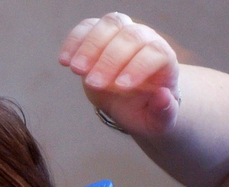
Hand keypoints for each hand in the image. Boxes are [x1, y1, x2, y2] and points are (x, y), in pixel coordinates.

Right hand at [59, 13, 180, 135]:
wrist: (130, 101)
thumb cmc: (145, 110)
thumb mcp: (158, 120)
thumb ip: (164, 112)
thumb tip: (163, 97)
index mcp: (163, 61)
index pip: (156, 53)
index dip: (139, 66)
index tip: (121, 87)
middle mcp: (145, 41)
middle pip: (131, 36)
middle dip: (110, 59)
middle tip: (94, 84)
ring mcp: (121, 34)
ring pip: (110, 24)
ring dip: (90, 46)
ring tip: (77, 69)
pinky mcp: (99, 36)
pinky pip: (87, 28)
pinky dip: (74, 41)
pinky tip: (64, 61)